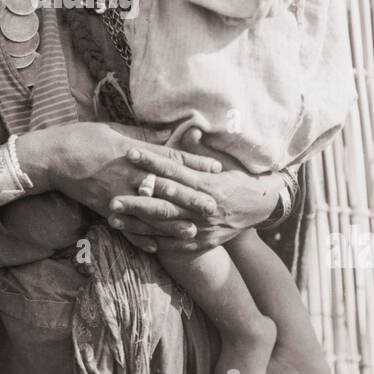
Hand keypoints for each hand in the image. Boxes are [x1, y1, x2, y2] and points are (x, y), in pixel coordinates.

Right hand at [21, 123, 223, 253]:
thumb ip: (146, 137)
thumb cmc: (86, 138)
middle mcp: (130, 177)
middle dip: (190, 199)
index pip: (172, 160)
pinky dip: (139, 238)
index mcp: (136, 155)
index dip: (195, 165)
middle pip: (166, 190)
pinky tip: (155, 247)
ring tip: (191, 232)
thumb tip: (169, 132)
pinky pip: (125, 227)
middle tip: (213, 208)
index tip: (217, 170)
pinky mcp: (105, 209)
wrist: (54, 157)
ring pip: (149, 213)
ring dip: (171, 224)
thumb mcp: (118, 131)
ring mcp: (118, 195)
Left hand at [108, 127, 285, 252]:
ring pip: (165, 227)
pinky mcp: (202, 243)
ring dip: (138, 224)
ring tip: (113, 218)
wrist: (261, 206)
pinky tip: (132, 237)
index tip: (129, 154)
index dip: (151, 162)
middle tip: (112, 198)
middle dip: (137, 202)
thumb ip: (201, 151)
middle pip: (165, 204)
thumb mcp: (223, 162)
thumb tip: (191, 129)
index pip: (175, 171)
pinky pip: (174, 245)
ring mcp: (203, 229)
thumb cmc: (237, 178)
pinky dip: (153, 242)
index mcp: (209, 184)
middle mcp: (204, 208)